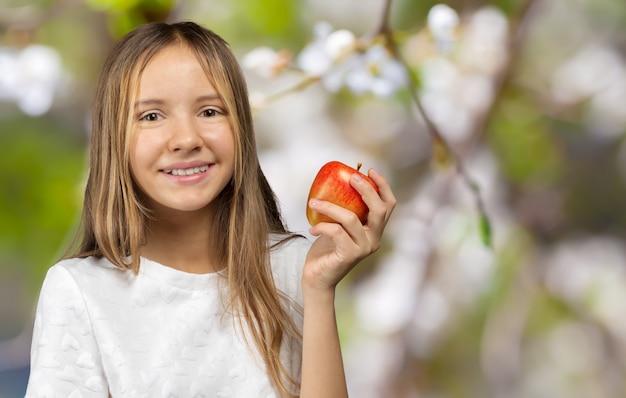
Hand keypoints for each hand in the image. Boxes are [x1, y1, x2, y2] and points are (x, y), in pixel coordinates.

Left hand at [303, 168, 395, 292]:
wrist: (318, 278)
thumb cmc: (326, 250)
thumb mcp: (338, 225)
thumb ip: (343, 210)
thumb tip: (335, 182)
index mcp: (375, 230)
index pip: (388, 205)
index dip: (383, 186)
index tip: (371, 171)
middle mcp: (374, 239)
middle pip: (379, 210)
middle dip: (367, 190)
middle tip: (350, 178)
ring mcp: (363, 248)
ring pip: (351, 219)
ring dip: (330, 207)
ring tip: (313, 202)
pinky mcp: (349, 256)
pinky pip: (336, 232)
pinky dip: (322, 226)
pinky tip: (311, 229)